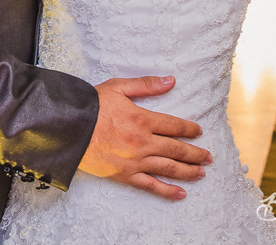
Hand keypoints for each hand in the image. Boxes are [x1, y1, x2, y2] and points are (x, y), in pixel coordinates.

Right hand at [77, 75, 211, 200]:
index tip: (198, 132)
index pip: (175, 126)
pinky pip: (150, 185)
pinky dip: (167, 191)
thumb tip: (171, 81)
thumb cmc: (91, 105)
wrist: (67, 126)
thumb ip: (146, 85)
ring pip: (169, 168)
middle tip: (208, 156)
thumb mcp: (118, 88)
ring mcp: (135, 160)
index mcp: (143, 119)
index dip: (190, 129)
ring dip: (188, 171)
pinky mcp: (125, 174)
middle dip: (196, 153)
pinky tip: (181, 193)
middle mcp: (143, 142)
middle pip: (177, 149)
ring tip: (201, 173)